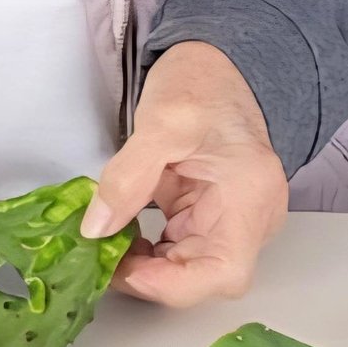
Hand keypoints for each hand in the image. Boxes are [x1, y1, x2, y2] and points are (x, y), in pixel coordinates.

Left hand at [79, 41, 286, 306]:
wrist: (218, 61)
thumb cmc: (203, 81)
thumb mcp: (161, 122)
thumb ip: (127, 177)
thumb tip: (96, 229)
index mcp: (251, 195)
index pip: (225, 270)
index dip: (175, 285)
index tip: (127, 273)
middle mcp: (251, 216)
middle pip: (207, 276)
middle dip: (153, 276)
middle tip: (105, 260)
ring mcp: (233, 217)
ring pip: (192, 266)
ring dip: (149, 266)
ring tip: (109, 248)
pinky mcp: (211, 213)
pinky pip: (183, 246)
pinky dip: (151, 249)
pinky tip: (123, 236)